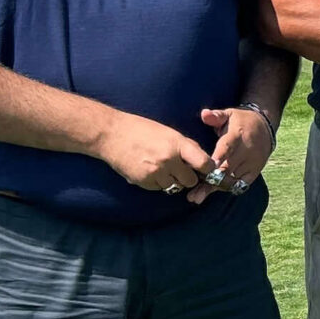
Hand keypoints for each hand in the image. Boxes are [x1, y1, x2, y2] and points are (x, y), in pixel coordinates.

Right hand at [94, 113, 214, 193]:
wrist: (111, 134)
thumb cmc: (141, 130)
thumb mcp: (168, 132)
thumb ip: (186, 146)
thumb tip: (202, 160)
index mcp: (177, 144)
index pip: (204, 163)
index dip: (208, 169)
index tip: (206, 170)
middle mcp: (168, 160)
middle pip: (190, 180)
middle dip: (188, 177)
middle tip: (181, 170)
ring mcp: (155, 172)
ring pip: (174, 187)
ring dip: (171, 180)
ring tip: (161, 168)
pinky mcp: (143, 182)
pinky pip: (159, 188)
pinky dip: (157, 183)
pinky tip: (149, 170)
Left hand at [186, 105, 275, 201]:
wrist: (265, 127)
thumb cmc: (239, 121)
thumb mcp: (229, 114)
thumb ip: (216, 116)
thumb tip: (204, 114)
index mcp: (237, 135)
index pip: (227, 148)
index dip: (218, 158)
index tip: (207, 168)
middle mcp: (246, 151)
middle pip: (227, 168)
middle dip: (210, 181)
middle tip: (194, 193)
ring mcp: (252, 163)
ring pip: (232, 179)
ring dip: (215, 188)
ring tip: (197, 197)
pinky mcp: (255, 171)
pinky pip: (241, 184)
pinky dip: (228, 188)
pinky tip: (212, 192)